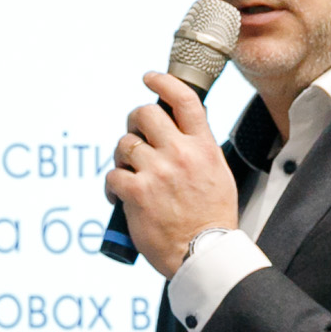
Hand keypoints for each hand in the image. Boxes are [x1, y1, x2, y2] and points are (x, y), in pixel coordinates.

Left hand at [102, 71, 236, 276]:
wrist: (203, 253)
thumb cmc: (211, 218)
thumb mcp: (218, 173)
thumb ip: (199, 148)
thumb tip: (179, 130)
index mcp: (203, 147)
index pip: (184, 100)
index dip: (163, 82)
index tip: (149, 78)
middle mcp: (180, 154)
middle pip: (145, 114)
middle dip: (134, 122)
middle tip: (135, 136)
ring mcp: (157, 172)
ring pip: (125, 144)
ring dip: (122, 157)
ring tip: (130, 173)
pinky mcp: (137, 192)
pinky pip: (113, 175)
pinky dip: (112, 186)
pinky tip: (119, 196)